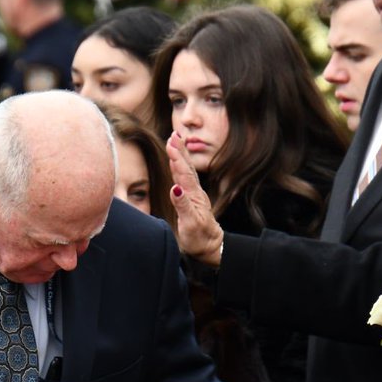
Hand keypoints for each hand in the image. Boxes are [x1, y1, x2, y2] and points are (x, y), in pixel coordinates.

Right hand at [166, 133, 223, 265]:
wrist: (210, 246)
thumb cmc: (199, 238)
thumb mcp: (190, 224)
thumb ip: (183, 205)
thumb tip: (175, 188)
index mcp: (193, 196)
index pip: (184, 174)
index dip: (177, 159)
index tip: (171, 144)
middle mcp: (195, 192)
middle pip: (186, 168)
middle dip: (179, 151)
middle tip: (173, 135)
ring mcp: (194, 194)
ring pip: (186, 170)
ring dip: (180, 155)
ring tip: (175, 140)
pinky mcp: (191, 197)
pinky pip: (185, 177)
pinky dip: (180, 166)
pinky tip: (176, 161)